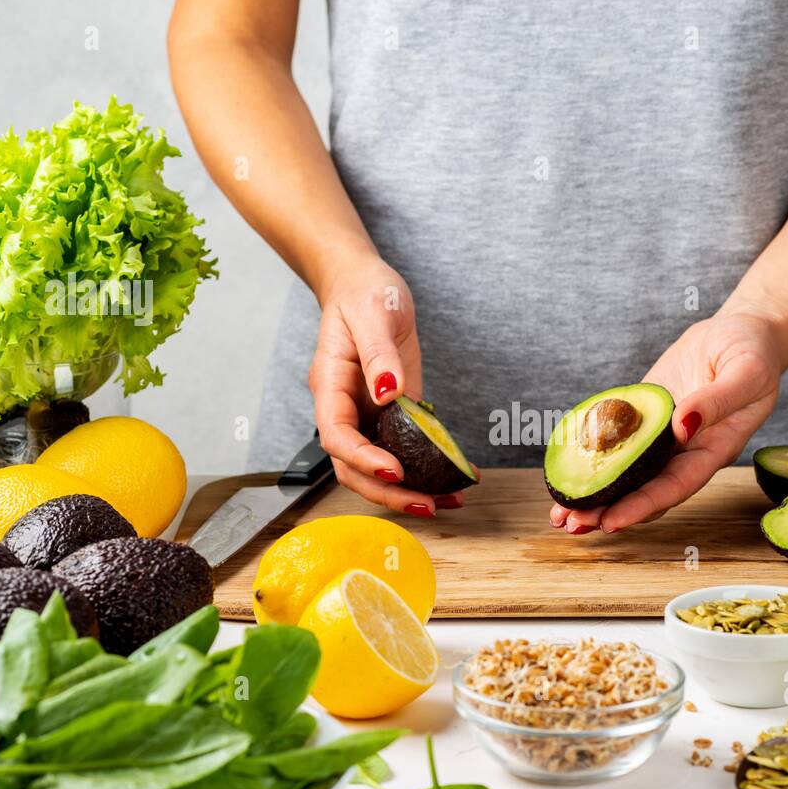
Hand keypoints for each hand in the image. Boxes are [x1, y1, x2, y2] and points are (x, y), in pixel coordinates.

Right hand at [310, 255, 463, 515]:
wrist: (365, 284)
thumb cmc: (363, 293)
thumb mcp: (374, 313)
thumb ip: (378, 354)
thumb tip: (388, 392)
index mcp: (330, 386)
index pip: (337, 436)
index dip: (363, 459)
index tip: (395, 470)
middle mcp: (346, 408)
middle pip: (354, 467)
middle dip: (387, 491)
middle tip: (427, 504)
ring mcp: (368, 415)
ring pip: (378, 466)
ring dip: (409, 490)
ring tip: (448, 502)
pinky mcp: (392, 413)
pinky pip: (405, 449)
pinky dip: (428, 467)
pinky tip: (456, 477)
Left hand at [549, 304, 782, 533]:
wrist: (741, 332)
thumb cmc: (754, 353)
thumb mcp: (747, 373)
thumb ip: (718, 401)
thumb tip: (682, 426)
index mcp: (712, 449)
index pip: (674, 487)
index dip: (642, 507)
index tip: (611, 523)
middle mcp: (683, 451)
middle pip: (643, 491)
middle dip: (607, 510)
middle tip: (570, 524)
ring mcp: (661, 436)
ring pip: (626, 474)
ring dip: (594, 493)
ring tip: (559, 513)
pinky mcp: (643, 416)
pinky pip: (615, 441)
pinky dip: (591, 456)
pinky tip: (564, 468)